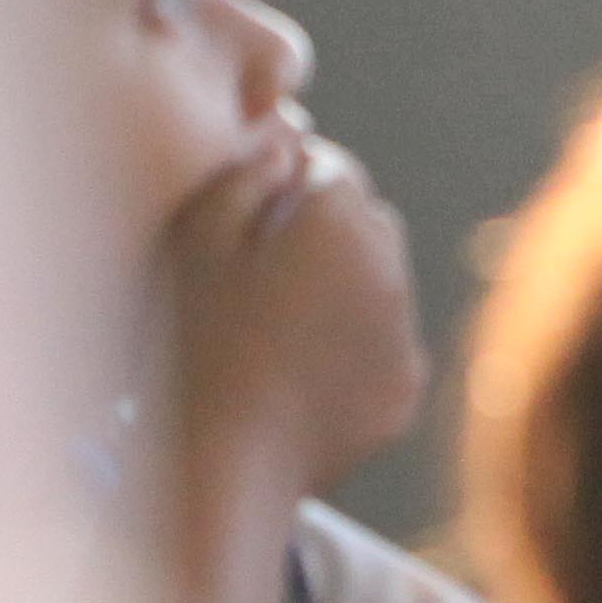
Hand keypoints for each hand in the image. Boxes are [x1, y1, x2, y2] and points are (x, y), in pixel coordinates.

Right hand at [154, 132, 425, 489]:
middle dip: (326, 234)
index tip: (250, 225)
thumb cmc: (196, 343)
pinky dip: (356, 347)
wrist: (226, 464)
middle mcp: (391, 267)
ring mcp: (404, 333)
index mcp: (341, 220)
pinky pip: (386, 345)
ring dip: (346, 289)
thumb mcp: (197, 242)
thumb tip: (286, 138)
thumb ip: (245, 174)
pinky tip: (300, 374)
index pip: (331, 169)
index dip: (286, 189)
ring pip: (382, 283)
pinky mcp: (405, 389)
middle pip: (367, 223)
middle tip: (262, 279)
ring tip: (279, 331)